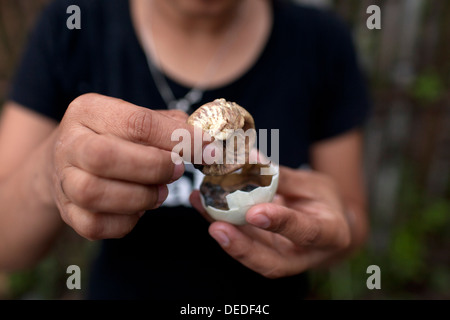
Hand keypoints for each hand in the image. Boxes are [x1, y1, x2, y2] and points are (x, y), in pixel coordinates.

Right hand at [49, 93, 197, 239]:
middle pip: (104, 157)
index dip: (177, 138)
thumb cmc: (117, 138)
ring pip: (95, 193)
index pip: (136, 122)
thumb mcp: (139, 119)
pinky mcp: (67, 212)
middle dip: (152, 167)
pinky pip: (95, 225)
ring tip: (160, 192)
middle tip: (177, 171)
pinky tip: (139, 208)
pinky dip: (126, 221)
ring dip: (140, 196)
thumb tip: (207, 144)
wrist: (71, 160)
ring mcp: (63, 180)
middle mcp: (69, 142)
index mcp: (89, 110)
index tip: (207, 148)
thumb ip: (171, 127)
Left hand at [190, 166, 351, 277]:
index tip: (255, 212)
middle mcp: (304, 254)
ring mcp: (281, 257)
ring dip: (223, 234)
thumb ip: (284, 178)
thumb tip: (252, 160)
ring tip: (202, 205)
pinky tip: (201, 203)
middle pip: (272, 261)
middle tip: (217, 227)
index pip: (306, 232)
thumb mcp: (314, 184)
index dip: (281, 223)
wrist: (327, 225)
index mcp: (329, 234)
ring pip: (251, 255)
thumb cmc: (324, 201)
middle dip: (242, 247)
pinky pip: (240, 242)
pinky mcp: (262, 252)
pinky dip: (219, 222)